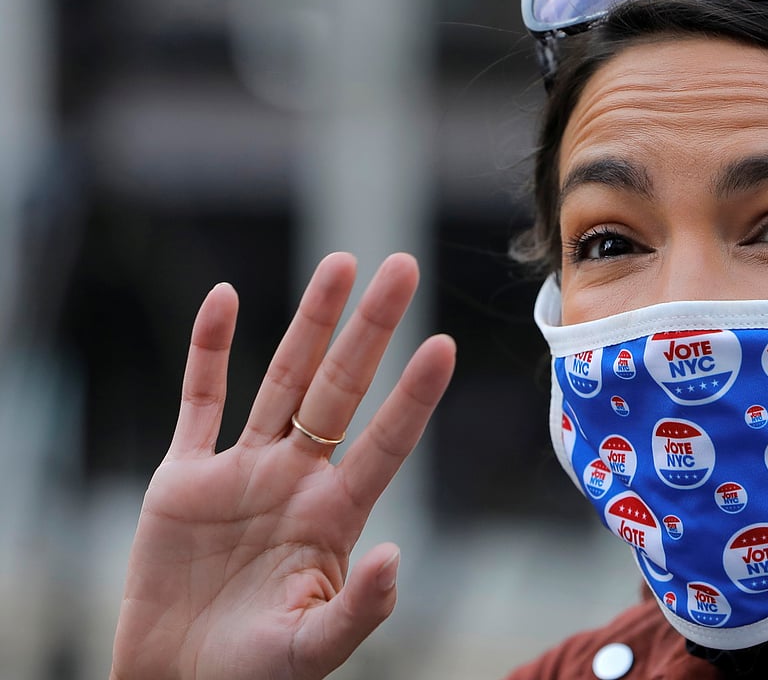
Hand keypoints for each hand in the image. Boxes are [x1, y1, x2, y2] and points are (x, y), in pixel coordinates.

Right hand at [110, 253, 455, 679]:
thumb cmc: (255, 676)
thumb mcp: (315, 650)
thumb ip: (360, 607)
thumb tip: (397, 558)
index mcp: (334, 518)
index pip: (385, 442)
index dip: (413, 395)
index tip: (444, 344)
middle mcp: (296, 480)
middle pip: (341, 388)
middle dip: (371, 329)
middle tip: (403, 268)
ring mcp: (242, 473)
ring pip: (281, 380)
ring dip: (309, 323)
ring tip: (339, 266)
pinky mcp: (185, 479)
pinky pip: (199, 401)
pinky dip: (209, 350)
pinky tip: (225, 298)